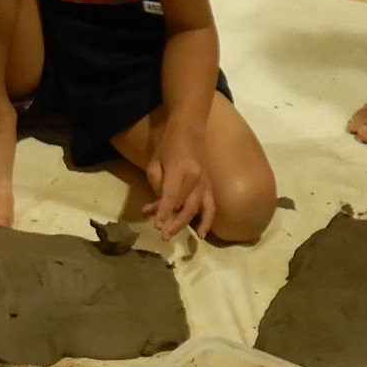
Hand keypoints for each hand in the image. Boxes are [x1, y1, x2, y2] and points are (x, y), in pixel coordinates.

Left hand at [145, 125, 216, 243]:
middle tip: (163, 236)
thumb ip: (157, 185)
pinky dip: (208, 221)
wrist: (190, 130)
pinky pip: (211, 207)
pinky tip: (202, 234)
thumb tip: (158, 206)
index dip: (163, 212)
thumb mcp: (155, 163)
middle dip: (173, 223)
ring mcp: (205, 183)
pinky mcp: (210, 186)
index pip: (171, 198)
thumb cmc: (168, 146)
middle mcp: (196, 179)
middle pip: (184, 207)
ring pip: (198, 210)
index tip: (156, 225)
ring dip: (186, 225)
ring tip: (176, 235)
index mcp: (180, 171)